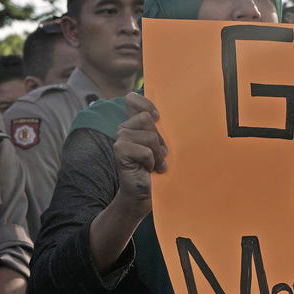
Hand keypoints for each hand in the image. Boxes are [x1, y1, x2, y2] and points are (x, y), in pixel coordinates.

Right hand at [113, 92, 167, 210]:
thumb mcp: (160, 145)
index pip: (132, 99)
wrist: (144, 194)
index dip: (146, 104)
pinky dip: (151, 162)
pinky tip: (147, 169)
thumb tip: (174, 112)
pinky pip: (145, 150)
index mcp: (133, 123)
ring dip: (157, 154)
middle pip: (147, 118)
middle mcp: (124, 128)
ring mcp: (120, 139)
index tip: (158, 118)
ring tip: (155, 164)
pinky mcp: (119, 150)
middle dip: (159, 139)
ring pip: (149, 136)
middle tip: (160, 154)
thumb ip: (160, 129)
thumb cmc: (156, 169)